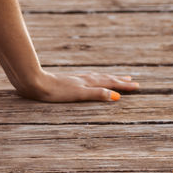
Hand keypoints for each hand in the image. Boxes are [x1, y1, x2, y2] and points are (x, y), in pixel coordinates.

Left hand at [18, 70, 138, 102]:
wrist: (34, 82)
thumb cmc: (55, 91)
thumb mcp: (78, 94)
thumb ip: (97, 94)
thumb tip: (117, 96)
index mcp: (88, 82)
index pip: (110, 83)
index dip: (124, 85)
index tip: (137, 86)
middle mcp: (84, 79)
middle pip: (105, 78)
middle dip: (119, 80)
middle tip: (132, 80)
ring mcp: (76, 78)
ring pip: (97, 77)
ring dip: (109, 78)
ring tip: (117, 77)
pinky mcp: (68, 80)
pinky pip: (88, 78)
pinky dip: (96, 78)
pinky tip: (91, 79)